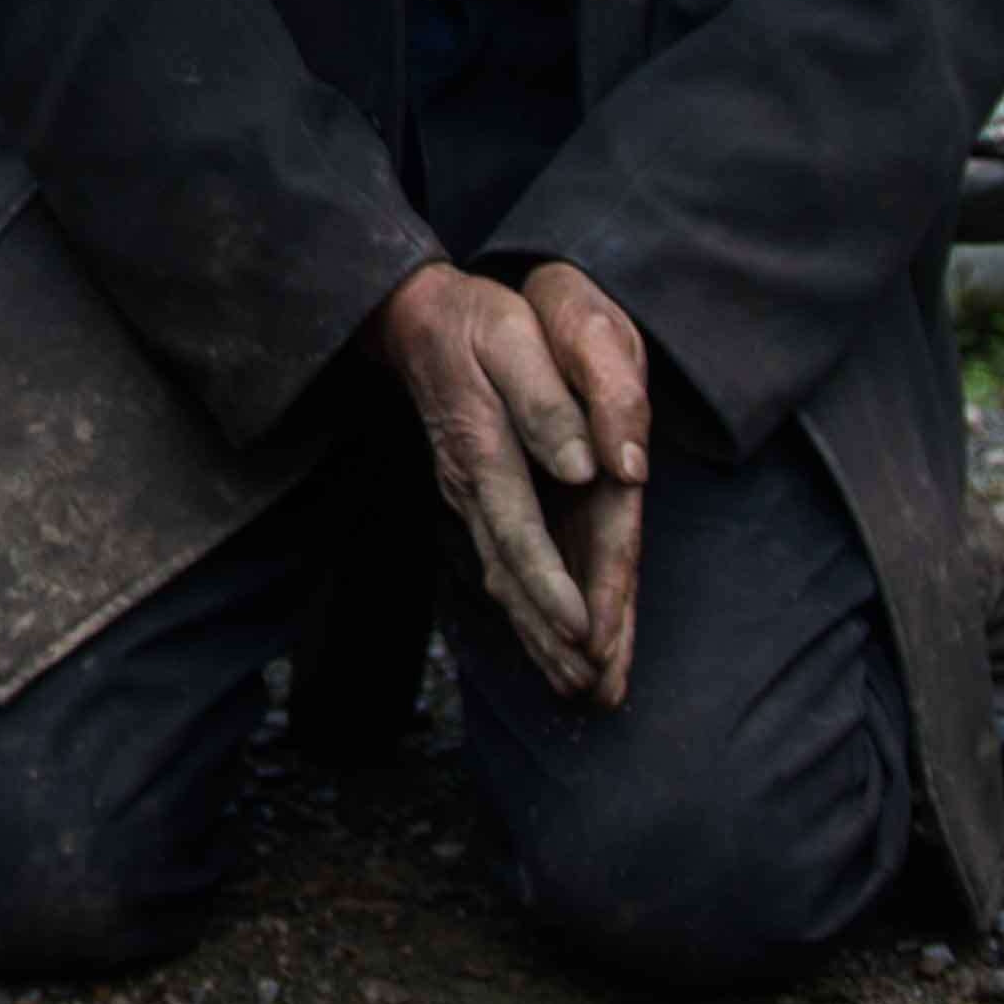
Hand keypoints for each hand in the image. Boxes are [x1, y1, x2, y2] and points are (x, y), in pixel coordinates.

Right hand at [365, 260, 649, 707]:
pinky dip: (523, 610)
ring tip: (573, 686)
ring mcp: (468, 497)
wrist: (414, 317)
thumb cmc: (476, 321)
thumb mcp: (513, 337)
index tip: (583, 632)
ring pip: (504, 579)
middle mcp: (470, 485)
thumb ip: (546, 401)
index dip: (551, 585)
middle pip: (512, 573)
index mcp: (484, 447)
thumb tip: (582, 467)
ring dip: (536, 636)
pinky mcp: (474, 499)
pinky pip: (500, 565)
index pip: (522, 529)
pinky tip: (542, 640)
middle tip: (590, 686)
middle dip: (550, 635)